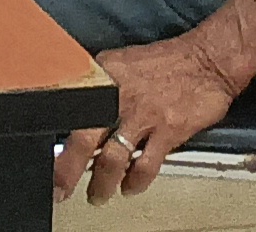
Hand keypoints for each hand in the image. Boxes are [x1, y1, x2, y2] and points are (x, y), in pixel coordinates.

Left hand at [53, 0, 255, 202]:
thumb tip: (77, 113)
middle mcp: (118, 96)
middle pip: (82, 140)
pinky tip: (130, 187)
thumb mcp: (121, 63)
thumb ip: (100, 86)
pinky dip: (136, 181)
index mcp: (103, 76)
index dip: (55, 134)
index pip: (69, 109)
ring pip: (111, 160)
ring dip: (101, 184)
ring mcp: (143, 115)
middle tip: (60, 189)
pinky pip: (146, 166)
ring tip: (97, 196)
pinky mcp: (167, 130)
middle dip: (67, 170)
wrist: (207, 59)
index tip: (47, 155)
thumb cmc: (165, 62)